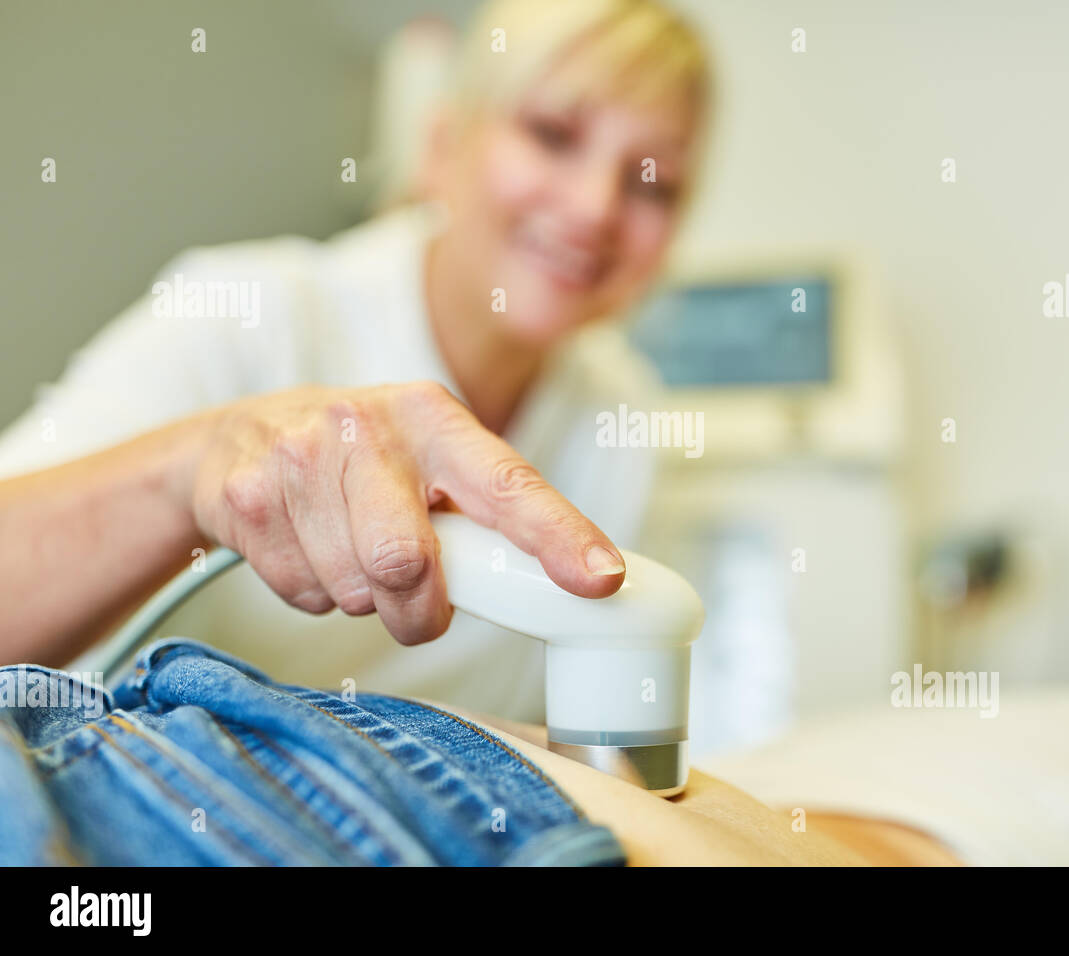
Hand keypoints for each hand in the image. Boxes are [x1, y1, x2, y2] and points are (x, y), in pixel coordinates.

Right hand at [186, 383, 624, 644]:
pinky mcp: (244, 496)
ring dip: (362, 597)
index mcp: (432, 416)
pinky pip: (301, 593)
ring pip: (354, 588)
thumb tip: (565, 582)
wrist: (233, 438)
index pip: (509, 483)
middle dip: (418, 608)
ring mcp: (297, 457)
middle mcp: (365, 426)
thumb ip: (482, 510)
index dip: (558, 536)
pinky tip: (306, 545)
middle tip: (414, 599)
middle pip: (406, 563)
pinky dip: (313, 592)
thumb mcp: (425, 459)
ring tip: (348, 549)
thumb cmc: (361, 461)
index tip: (600, 580)